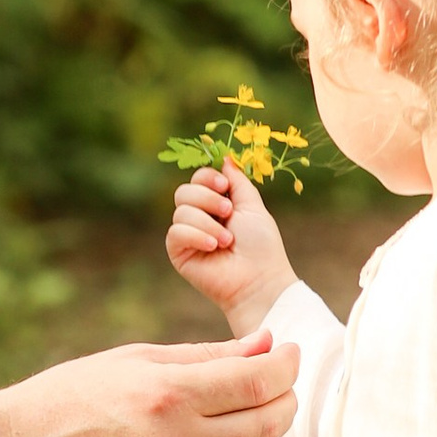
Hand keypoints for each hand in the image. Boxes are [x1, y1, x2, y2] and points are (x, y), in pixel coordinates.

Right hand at [2, 334, 297, 436]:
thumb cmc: (73, 396)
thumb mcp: (134, 360)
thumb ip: (206, 355)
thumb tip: (266, 344)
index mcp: (169, 395)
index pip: (258, 382)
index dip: (285, 365)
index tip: (289, 352)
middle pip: (267, 424)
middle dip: (284, 398)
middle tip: (279, 382)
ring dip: (263, 435)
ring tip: (248, 413)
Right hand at [166, 165, 294, 333]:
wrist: (258, 279)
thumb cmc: (261, 245)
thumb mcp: (252, 206)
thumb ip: (237, 181)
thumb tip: (225, 157)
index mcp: (216, 204)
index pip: (197, 178)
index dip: (207, 177)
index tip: (224, 186)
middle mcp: (199, 217)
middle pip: (184, 191)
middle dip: (207, 199)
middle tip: (228, 213)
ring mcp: (187, 235)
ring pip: (181, 211)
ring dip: (208, 223)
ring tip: (227, 240)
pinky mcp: (178, 252)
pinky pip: (176, 232)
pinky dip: (197, 236)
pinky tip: (213, 247)